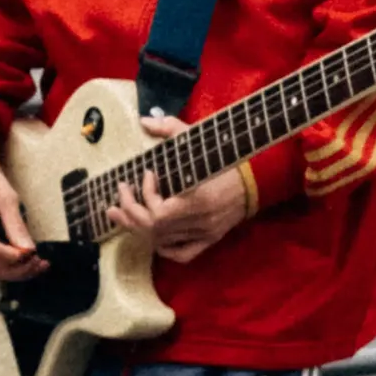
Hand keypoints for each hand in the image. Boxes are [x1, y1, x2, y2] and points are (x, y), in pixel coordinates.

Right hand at [0, 158, 46, 283]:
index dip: (15, 258)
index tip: (33, 253)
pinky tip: (18, 260)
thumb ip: (16, 224)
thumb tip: (29, 250)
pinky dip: (2, 267)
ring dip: (11, 273)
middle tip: (38, 264)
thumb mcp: (5, 195)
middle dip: (17, 272)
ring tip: (33, 264)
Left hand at [106, 115, 249, 263]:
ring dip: (138, 227)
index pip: (159, 213)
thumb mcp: (197, 139)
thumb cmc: (224, 158)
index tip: (147, 173)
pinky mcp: (210, 240)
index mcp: (198, 200)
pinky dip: (162, 247)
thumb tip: (143, 120)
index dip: (145, 194)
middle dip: (130, 211)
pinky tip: (150, 235)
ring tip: (120, 212)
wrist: (256, 178)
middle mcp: (200, 222)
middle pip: (154, 229)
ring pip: (162, 242)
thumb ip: (169, 128)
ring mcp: (204, 234)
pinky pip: (181, 254)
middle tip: (120, 192)